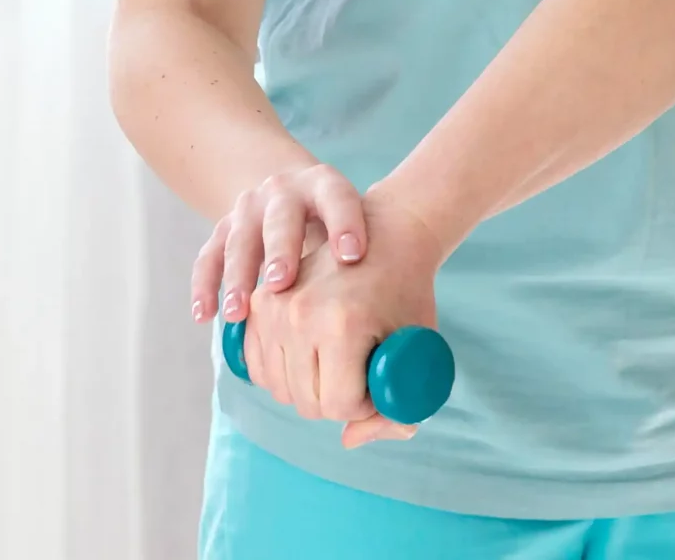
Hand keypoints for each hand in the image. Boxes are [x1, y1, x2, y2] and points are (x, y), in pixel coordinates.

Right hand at [192, 162, 367, 324]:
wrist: (292, 192)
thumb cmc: (340, 227)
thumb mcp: (361, 226)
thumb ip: (379, 258)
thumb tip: (404, 318)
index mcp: (325, 185)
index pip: (337, 198)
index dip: (345, 224)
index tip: (352, 256)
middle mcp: (283, 191)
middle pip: (281, 218)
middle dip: (280, 251)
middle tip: (281, 284)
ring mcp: (248, 209)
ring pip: (239, 239)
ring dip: (237, 276)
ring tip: (239, 313)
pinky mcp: (222, 230)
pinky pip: (209, 257)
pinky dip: (205, 286)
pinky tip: (205, 316)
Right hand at [236, 187, 443, 447]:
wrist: (386, 233)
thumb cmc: (408, 292)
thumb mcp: (416, 345)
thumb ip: (396, 404)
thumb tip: (349, 440)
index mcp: (342, 323)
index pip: (340, 405)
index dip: (366, 404)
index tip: (381, 377)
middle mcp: (299, 314)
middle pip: (307, 402)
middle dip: (338, 400)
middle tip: (363, 369)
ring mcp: (273, 307)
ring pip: (281, 390)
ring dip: (309, 389)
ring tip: (340, 359)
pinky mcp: (258, 304)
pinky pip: (260, 368)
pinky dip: (284, 374)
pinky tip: (312, 357)